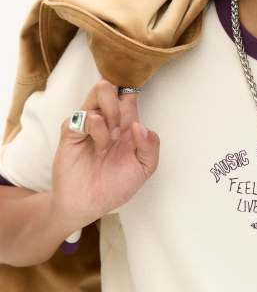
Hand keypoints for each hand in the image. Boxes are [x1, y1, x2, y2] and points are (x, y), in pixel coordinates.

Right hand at [50, 78, 159, 226]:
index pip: (130, 96)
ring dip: (110, 108)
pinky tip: (98, 140)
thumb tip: (141, 127)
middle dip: (120, 97)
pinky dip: (94, 126)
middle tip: (122, 123)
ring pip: (98, 94)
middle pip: (113, 89)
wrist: (88, 205)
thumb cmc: (116, 185)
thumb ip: (150, 147)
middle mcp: (108, 120)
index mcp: (127, 125)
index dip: (133, 88)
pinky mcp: (71, 132)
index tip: (137, 87)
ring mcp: (89, 124)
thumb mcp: (144, 169)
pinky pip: (82, 117)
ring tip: (113, 131)